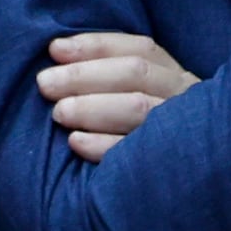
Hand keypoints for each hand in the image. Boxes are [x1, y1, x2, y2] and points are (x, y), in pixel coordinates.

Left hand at [39, 32, 195, 165]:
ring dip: (92, 107)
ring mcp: (178, 130)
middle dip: (84, 75)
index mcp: (174, 75)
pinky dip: (102, 144)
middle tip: (45, 83)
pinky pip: (134, 153)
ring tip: (58, 112)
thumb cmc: (135, 130)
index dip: (95, 46)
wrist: (185, 184)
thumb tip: (57, 49)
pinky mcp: (166, 164)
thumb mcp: (136, 95)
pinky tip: (75, 142)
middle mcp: (181, 96)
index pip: (139, 49)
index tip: (54, 50)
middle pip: (135, 73)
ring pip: (138, 108)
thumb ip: (107, 73)